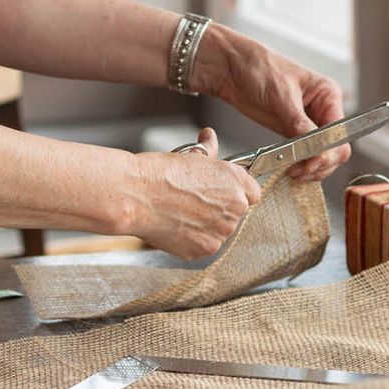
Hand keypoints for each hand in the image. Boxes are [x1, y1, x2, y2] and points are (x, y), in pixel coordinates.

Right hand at [122, 128, 262, 258]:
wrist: (136, 197)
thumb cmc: (159, 174)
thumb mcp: (190, 154)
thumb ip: (208, 150)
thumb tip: (210, 138)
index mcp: (235, 182)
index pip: (252, 191)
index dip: (234, 190)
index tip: (222, 190)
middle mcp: (234, 208)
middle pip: (235, 212)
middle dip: (218, 207)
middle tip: (193, 199)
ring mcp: (221, 232)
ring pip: (219, 229)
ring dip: (206, 224)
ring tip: (180, 212)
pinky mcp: (205, 249)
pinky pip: (204, 244)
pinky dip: (193, 238)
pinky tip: (176, 224)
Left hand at [191, 27, 348, 181]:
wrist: (232, 68)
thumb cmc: (258, 68)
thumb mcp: (281, 95)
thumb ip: (299, 124)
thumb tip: (315, 148)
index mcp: (328, 95)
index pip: (339, 134)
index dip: (327, 152)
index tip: (310, 162)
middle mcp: (323, 110)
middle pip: (334, 150)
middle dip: (319, 164)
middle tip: (298, 171)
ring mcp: (308, 123)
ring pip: (321, 157)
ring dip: (309, 169)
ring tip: (292, 171)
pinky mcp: (292, 132)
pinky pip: (303, 156)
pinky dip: (299, 165)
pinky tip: (288, 168)